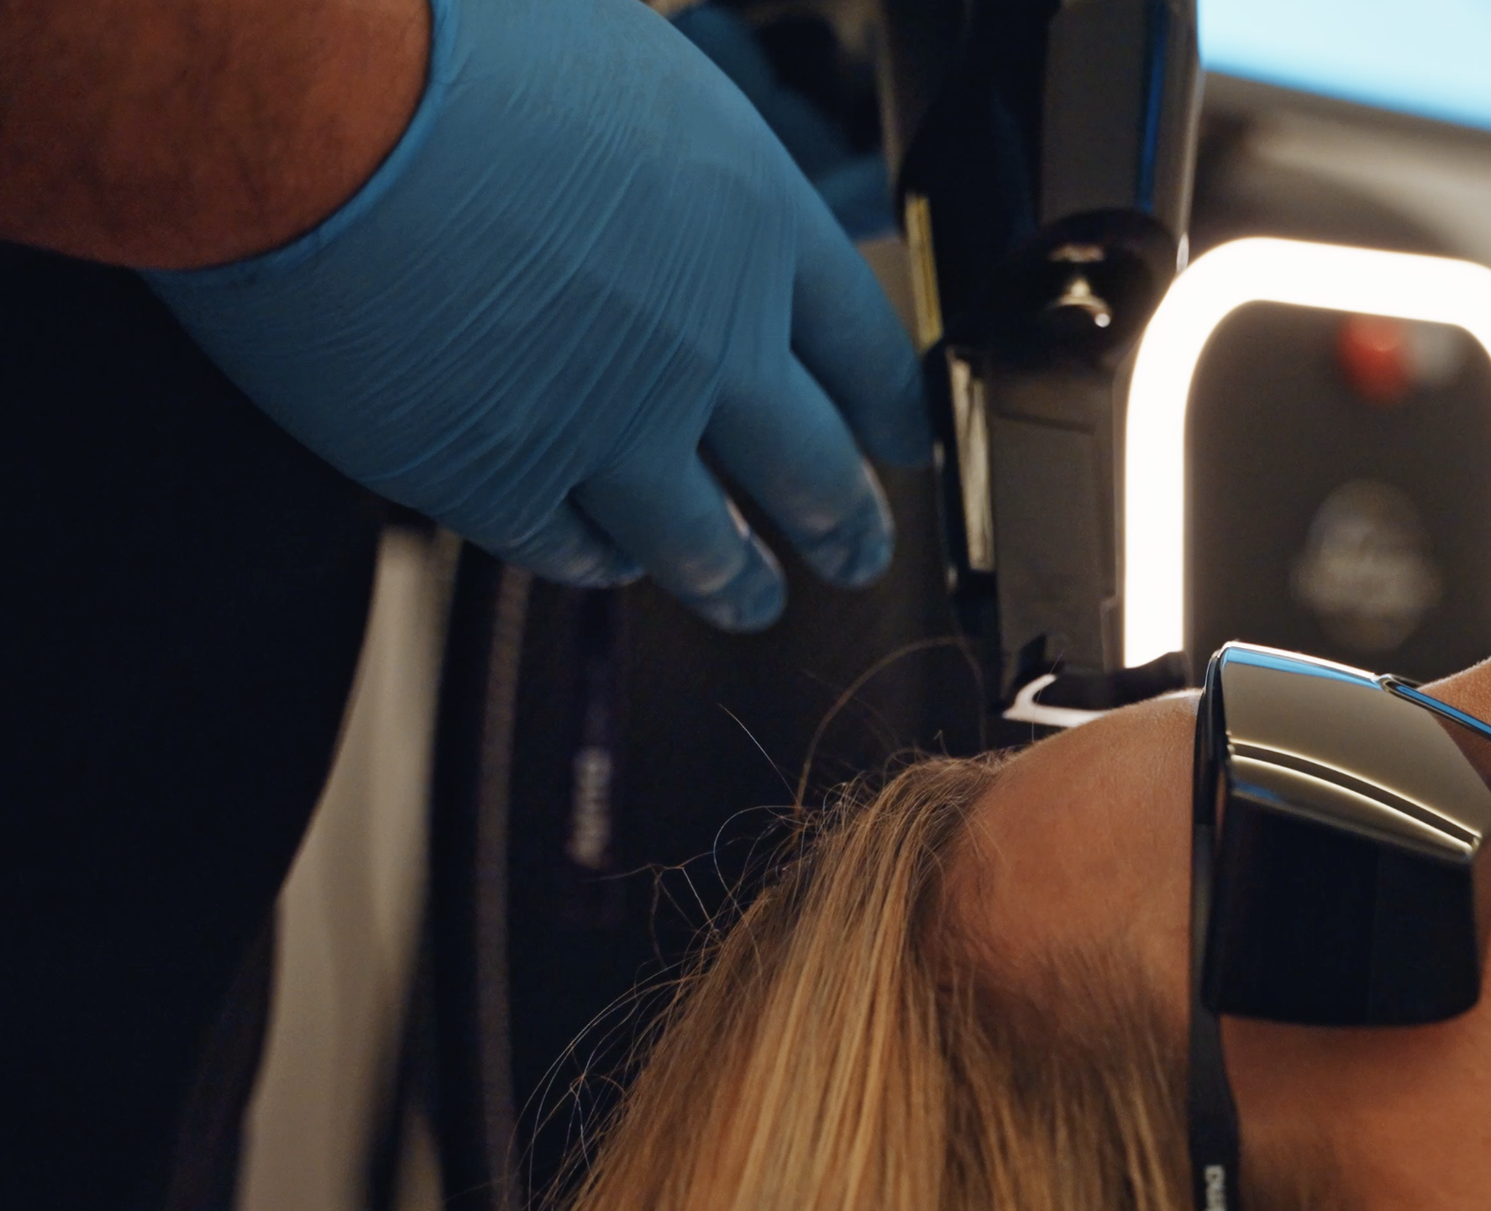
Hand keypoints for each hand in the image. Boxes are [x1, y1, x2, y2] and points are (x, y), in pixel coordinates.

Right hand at [143, 0, 927, 629]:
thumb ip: (671, 165)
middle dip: (845, 522)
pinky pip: (570, 551)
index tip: (902, 445)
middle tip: (856, 553)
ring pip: (708, 544)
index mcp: (754, 223)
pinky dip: (595, 562)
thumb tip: (672, 186)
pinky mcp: (502, 481)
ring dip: (736, 580)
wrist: (314, 105)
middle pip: (812, 467)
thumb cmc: (450, 42)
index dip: (889, 409)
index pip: (863, 345)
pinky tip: (602, 563)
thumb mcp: (621, 67)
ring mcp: (610, 427)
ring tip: (754, 601)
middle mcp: (709, 343)